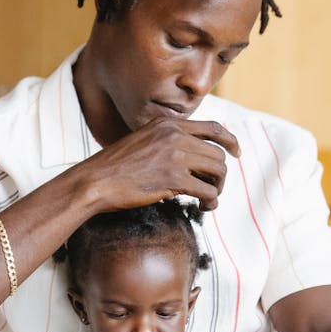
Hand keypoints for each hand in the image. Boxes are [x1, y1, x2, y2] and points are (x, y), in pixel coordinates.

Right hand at [85, 118, 240, 212]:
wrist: (94, 181)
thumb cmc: (114, 168)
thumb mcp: (142, 141)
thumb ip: (165, 141)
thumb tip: (192, 157)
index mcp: (168, 124)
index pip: (213, 127)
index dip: (230, 141)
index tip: (236, 153)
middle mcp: (175, 135)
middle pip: (218, 153)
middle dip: (220, 174)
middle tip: (213, 188)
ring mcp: (175, 155)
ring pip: (218, 171)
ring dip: (217, 188)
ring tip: (208, 200)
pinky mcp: (173, 179)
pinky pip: (208, 191)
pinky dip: (210, 202)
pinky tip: (202, 208)